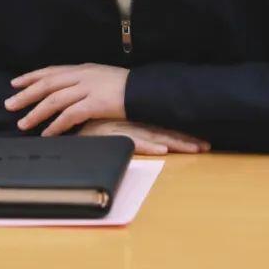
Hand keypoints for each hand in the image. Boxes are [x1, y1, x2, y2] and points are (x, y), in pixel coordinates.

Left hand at [5, 63, 127, 135]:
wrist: (146, 91)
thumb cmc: (126, 87)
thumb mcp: (102, 77)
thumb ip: (84, 82)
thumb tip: (67, 92)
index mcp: (83, 69)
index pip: (51, 71)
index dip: (31, 77)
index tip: (15, 83)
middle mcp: (82, 76)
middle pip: (47, 84)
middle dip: (26, 94)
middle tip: (9, 104)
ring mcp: (88, 89)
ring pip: (54, 100)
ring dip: (36, 113)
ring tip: (23, 124)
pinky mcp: (95, 104)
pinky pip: (69, 115)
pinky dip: (56, 126)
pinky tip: (47, 134)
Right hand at [79, 119, 210, 155]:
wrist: (63, 118)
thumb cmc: (84, 122)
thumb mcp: (107, 125)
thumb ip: (121, 130)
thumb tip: (139, 139)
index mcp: (132, 121)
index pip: (161, 128)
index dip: (180, 135)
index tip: (200, 143)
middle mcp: (130, 123)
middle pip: (163, 132)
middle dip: (185, 140)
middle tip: (205, 146)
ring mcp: (123, 129)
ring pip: (154, 137)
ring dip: (175, 143)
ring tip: (194, 148)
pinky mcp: (111, 134)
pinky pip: (133, 142)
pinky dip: (148, 147)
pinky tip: (162, 150)